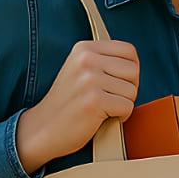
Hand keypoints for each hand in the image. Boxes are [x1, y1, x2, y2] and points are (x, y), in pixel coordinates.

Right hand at [16, 40, 139, 172]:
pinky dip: (121, 117)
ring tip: (104, 108)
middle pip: (134, 70)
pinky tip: (104, 117)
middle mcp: (86, 59)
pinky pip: (127, 107)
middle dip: (129, 88)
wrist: (43, 128)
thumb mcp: (80, 70)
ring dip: (123, 104)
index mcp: (84, 48)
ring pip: (132, 90)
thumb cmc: (67, 103)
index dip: (131, 70)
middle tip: (111, 99)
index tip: (118, 83)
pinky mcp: (94, 100)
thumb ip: (104, 61)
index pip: (129, 50)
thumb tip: (135, 63)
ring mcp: (90, 79)